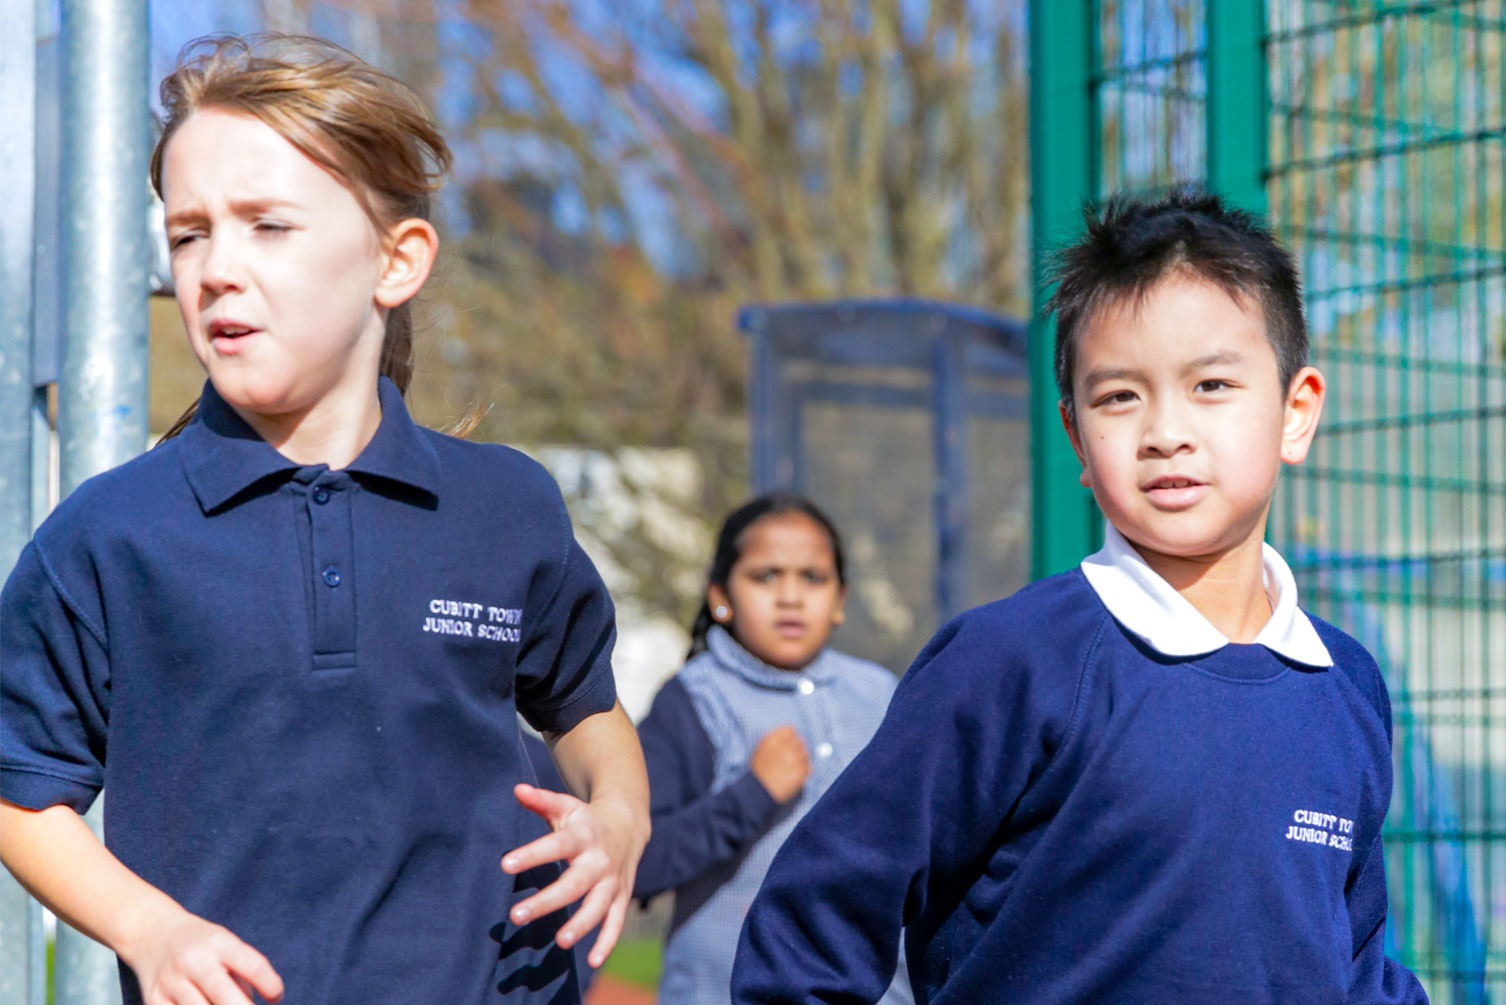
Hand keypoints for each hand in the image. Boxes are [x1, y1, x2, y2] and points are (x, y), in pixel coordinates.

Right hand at [119, 905, 282, 1004]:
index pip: (253, 966)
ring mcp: (171, 982)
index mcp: (219, 942)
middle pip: (225, 996)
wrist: (152, 933)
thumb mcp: (226, 945)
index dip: (271, 985)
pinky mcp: (153, 1000)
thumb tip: (251, 1003)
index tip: (276, 997)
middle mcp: (194, 961)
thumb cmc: (202, 944)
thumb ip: (243, 975)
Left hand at [502, 784, 647, 967]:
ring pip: (598, 906)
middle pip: (574, 883)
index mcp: (583, 836)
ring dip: (581, 924)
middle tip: (517, 915)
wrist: (628, 826)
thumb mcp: (565, 807)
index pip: (555, 845)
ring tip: (560, 941)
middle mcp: (599, 861)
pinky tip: (592, 962)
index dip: (532, 854)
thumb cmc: (585, 820)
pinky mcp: (621, 898)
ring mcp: (612, 882)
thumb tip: (516, 790)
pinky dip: (607, 942)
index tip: (505, 864)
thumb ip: (541, 800)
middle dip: (547, 901)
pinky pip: (616, 923)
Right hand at [750, 725, 810, 802]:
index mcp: (773, 739)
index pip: (790, 730)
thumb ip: (775, 739)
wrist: (760, 791)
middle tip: (789, 761)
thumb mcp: (761, 750)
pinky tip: (793, 776)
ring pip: (806, 754)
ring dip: (801, 761)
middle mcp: (785, 746)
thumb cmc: (759, 771)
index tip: (788, 746)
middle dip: (796, 750)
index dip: (790, 738)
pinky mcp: (801, 770)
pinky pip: (808, 767)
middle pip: (800, 742)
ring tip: (790, 770)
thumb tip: (790, 733)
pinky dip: (803, 772)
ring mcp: (795, 758)